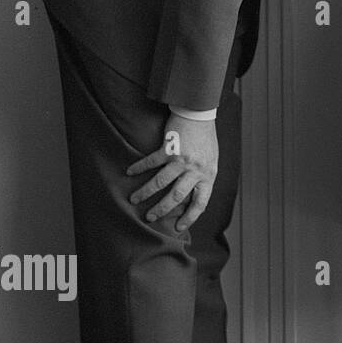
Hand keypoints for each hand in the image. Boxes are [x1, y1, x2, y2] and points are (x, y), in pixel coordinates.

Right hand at [127, 116, 218, 232]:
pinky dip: (139, 168)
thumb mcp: (211, 162)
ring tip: (134, 200)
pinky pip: (151, 162)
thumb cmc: (206, 140)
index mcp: (208, 175)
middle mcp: (196, 170)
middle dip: (161, 209)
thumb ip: (202, 178)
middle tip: (149, 218)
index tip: (179, 227)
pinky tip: (130, 172)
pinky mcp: (169, 148)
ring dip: (145, 193)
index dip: (190, 217)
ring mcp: (182, 159)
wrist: (201, 114)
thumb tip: (191, 196)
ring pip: (161, 182)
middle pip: (177, 196)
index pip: (201, 202)